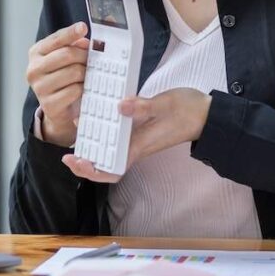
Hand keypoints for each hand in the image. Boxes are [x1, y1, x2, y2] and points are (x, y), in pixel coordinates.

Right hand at [26, 22, 90, 146]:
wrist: (57, 109)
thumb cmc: (63, 78)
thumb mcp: (65, 59)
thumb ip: (73, 46)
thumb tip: (84, 42)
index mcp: (36, 53)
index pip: (56, 39)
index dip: (71, 32)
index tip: (83, 27)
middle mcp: (33, 69)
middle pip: (67, 54)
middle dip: (84, 55)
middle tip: (94, 59)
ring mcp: (40, 87)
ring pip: (74, 72)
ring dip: (86, 73)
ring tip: (89, 75)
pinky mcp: (49, 104)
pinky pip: (75, 90)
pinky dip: (83, 88)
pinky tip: (84, 89)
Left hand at [62, 87, 212, 182]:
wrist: (207, 114)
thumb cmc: (188, 111)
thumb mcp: (165, 104)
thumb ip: (143, 106)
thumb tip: (120, 105)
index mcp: (139, 146)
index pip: (112, 170)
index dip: (92, 171)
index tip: (76, 161)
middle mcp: (135, 147)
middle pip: (106, 164)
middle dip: (85, 162)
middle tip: (67, 153)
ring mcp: (137, 140)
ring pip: (109, 151)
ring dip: (92, 146)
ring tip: (77, 132)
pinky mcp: (140, 131)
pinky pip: (116, 137)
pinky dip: (104, 130)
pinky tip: (97, 117)